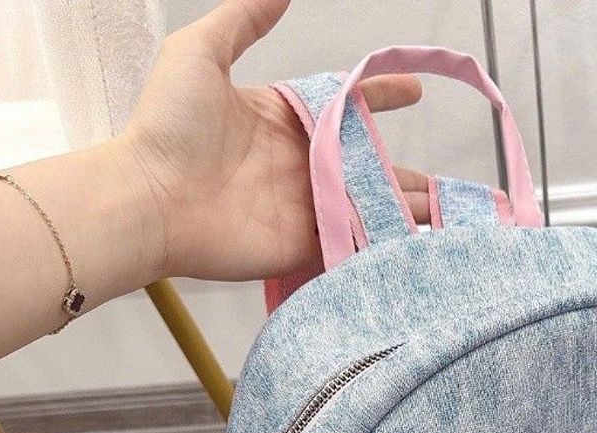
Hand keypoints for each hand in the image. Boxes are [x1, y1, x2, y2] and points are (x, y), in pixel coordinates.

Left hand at [116, 0, 426, 282]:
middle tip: (446, 184)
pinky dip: (383, 245)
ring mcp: (303, 208)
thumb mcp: (200, 53)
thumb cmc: (168, 126)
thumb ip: (242, 19)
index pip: (345, 105)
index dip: (380, 96)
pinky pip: (351, 244)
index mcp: (283, 118)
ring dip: (404, 211)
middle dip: (405, 175)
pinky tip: (417, 244)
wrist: (150, 199)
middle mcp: (300, 164)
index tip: (414, 91)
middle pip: (366, 166)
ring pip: (367, 208)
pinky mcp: (302, 246)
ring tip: (445, 216)